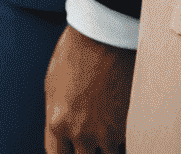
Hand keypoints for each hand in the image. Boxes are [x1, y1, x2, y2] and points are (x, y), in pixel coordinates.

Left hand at [43, 25, 134, 153]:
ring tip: (106, 132)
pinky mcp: (128, 127)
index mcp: (57, 121)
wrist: (103, 37)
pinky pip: (125, 147)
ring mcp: (106, 133)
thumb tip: (61, 132)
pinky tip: (120, 130)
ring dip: (106, 149)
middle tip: (90, 137)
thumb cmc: (75, 54)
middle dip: (85, 151)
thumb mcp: (52, 85)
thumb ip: (56, 115)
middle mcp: (81, 133)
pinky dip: (122, 142)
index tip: (69, 150)